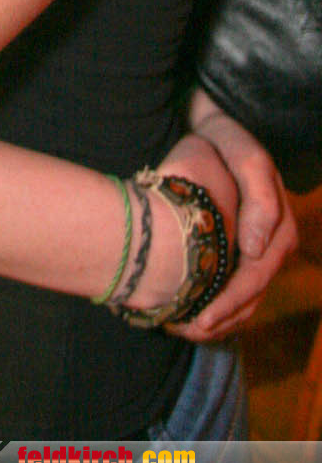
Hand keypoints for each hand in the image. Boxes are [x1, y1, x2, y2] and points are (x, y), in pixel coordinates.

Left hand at [179, 101, 297, 338]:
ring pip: (246, 299)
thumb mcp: (244, 155)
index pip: (257, 275)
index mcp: (280, 227)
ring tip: (182, 329)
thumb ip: (258, 193)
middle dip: (221, 316)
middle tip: (186, 329)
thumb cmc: (226, 140)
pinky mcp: (244, 254)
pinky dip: (217, 307)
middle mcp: (274, 245)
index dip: (231, 299)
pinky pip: (236, 290)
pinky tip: (188, 316)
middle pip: (251, 294)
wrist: (215, 132)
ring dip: (218, 319)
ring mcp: (261, 252)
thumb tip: (257, 247)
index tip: (203, 316)